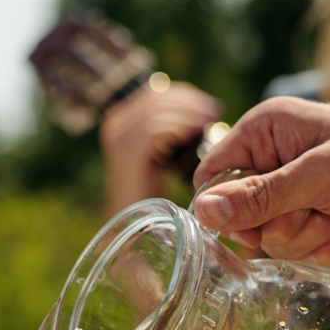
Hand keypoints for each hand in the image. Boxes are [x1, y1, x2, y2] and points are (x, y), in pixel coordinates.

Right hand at [100, 83, 220, 214]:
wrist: (135, 234)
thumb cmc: (155, 200)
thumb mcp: (162, 158)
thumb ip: (172, 136)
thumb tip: (202, 113)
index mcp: (120, 124)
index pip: (154, 95)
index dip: (184, 96)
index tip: (210, 107)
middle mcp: (114, 127)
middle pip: (155, 98)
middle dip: (189, 102)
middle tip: (215, 112)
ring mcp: (118, 141)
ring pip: (156, 111)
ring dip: (188, 113)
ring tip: (210, 121)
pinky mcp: (127, 157)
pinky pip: (155, 130)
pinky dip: (180, 128)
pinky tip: (197, 134)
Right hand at [192, 98, 329, 266]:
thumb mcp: (320, 174)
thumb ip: (260, 196)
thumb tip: (204, 212)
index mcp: (265, 132)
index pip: (212, 176)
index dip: (225, 207)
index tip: (253, 223)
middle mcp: (272, 164)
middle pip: (238, 218)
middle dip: (279, 227)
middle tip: (314, 213)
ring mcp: (291, 198)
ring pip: (267, 243)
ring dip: (305, 240)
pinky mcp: (310, 226)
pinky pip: (291, 256)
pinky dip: (320, 251)